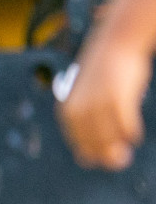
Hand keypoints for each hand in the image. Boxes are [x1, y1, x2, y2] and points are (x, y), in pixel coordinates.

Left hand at [57, 38, 150, 169]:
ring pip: (109, 137)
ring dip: (119, 148)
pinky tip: (135, 136)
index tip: (103, 161)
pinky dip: (131, 133)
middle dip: (107, 156)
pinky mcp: (117, 98)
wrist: (116, 42)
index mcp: (68, 109)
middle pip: (93, 143)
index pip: (77, 142)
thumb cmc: (105, 72)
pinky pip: (126, 125)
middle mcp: (79, 109)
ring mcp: (98, 104)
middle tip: (120, 161)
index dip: (91, 155)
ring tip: (127, 152)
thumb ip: (88, 117)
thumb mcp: (87, 94)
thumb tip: (94, 146)